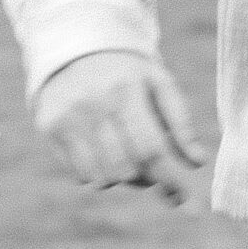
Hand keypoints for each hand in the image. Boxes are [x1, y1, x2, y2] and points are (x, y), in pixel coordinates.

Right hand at [32, 49, 204, 204]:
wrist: (76, 49)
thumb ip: (181, 123)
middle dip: (148, 179)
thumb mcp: (160, 85)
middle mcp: (93, 105)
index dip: (170, 179)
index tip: (183, 199)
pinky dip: (100, 175)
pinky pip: (80, 175)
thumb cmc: (128, 73)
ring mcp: (68, 118)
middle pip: (127, 168)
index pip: (151, 149)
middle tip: (158, 174)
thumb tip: (198, 162)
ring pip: (103, 178)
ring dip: (124, 179)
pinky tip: (107, 155)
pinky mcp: (50, 129)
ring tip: (132, 160)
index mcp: (127, 91)